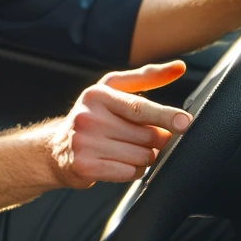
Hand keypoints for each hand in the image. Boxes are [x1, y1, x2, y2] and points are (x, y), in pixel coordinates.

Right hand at [49, 61, 191, 186]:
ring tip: (126, 150)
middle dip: (155, 140)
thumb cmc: (93, 118)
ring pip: (142, 156)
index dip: (165, 115)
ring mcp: (84, 143)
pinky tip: (119, 163)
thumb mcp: (111, 91)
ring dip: (145, 157)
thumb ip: (145, 78)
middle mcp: (88, 118)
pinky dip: (133, 171)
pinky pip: (130, 173)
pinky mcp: (85, 166)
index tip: (184, 122)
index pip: (139, 107)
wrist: (56, 150)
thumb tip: (179, 67)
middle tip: (142, 138)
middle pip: (147, 136)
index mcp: (97, 95)